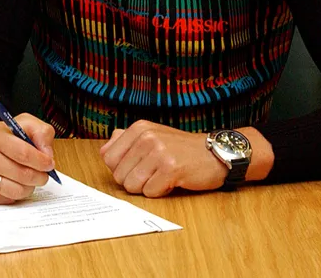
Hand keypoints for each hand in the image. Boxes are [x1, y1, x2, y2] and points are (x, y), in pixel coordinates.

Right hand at [0, 113, 55, 204]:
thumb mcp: (21, 123)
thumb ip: (40, 132)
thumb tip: (47, 154)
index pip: (22, 153)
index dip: (41, 161)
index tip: (49, 164)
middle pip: (21, 174)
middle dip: (39, 176)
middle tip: (43, 175)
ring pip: (15, 191)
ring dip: (28, 187)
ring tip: (28, 180)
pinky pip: (4, 200)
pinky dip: (13, 194)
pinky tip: (11, 183)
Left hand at [99, 120, 226, 196]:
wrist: (215, 153)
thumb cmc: (181, 148)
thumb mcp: (152, 135)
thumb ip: (126, 141)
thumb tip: (104, 152)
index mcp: (138, 128)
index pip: (108, 158)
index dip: (121, 169)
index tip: (138, 166)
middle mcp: (146, 137)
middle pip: (119, 175)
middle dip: (134, 180)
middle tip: (154, 172)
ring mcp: (158, 152)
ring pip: (132, 186)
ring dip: (147, 187)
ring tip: (162, 176)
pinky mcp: (171, 169)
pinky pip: (150, 192)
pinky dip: (161, 192)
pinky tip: (173, 180)